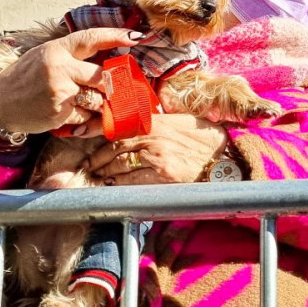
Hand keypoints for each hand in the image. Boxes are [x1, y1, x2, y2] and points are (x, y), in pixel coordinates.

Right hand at [0, 29, 144, 133]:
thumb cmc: (26, 78)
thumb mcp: (46, 56)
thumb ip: (73, 56)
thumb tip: (108, 59)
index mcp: (57, 50)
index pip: (92, 39)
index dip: (116, 37)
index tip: (136, 37)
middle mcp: (60, 69)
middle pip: (103, 77)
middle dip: (111, 85)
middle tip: (112, 88)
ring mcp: (60, 92)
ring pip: (98, 100)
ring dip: (98, 104)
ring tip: (82, 102)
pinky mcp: (60, 113)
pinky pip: (87, 117)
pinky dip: (85, 119)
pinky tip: (70, 114)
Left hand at [85, 114, 228, 184]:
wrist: (226, 156)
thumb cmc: (206, 138)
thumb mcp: (181, 121)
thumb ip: (158, 122)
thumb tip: (139, 125)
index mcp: (156, 122)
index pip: (119, 125)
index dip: (97, 128)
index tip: (81, 132)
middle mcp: (153, 138)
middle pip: (115, 148)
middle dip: (98, 157)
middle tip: (88, 164)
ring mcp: (156, 157)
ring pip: (120, 165)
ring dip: (106, 171)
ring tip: (98, 175)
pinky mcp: (162, 175)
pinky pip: (133, 181)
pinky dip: (119, 183)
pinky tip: (113, 185)